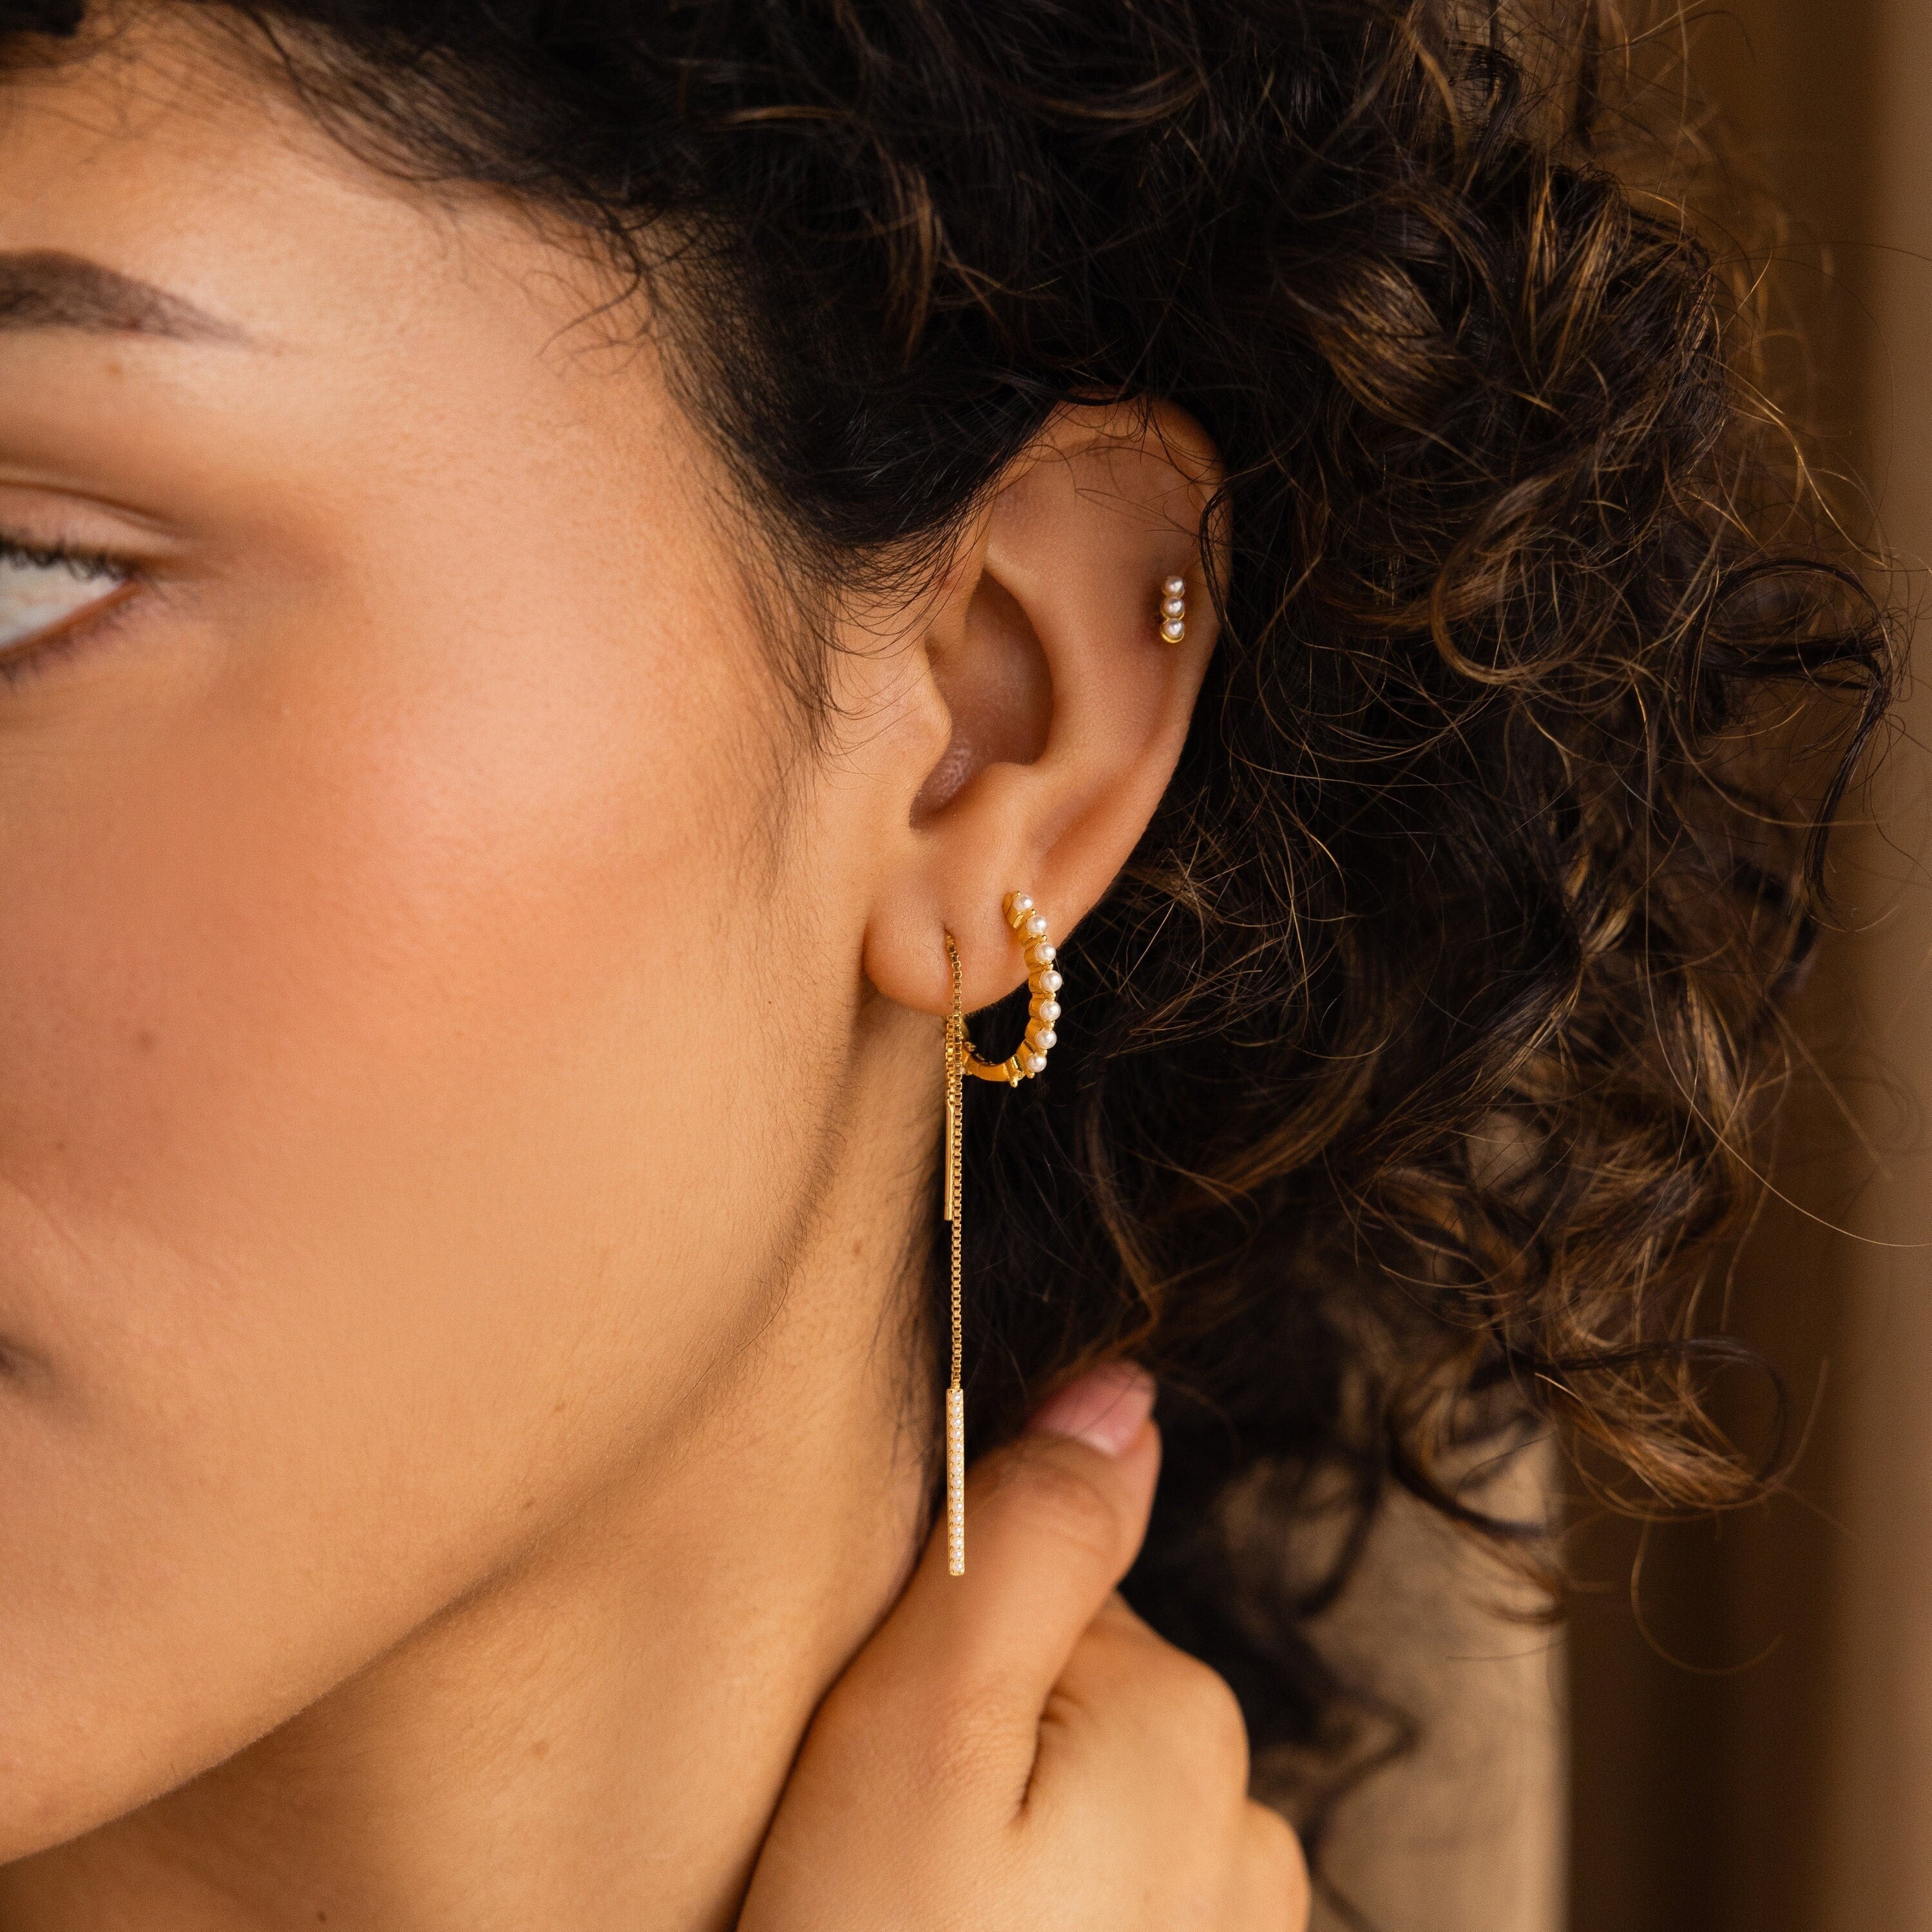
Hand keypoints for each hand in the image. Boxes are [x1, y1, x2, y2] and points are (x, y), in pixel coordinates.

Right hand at [739, 1363, 1309, 1931]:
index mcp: (1183, 1716)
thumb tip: (1121, 1389)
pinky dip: (1041, 1919)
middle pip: (1070, 1697)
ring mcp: (1238, 1928)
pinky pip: (1106, 1905)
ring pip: (1083, 1809)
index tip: (871, 1751)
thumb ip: (1019, 1549)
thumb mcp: (913, 1740)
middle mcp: (1248, 1817)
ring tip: (915, 1920)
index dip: (932, 1654)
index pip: (1040, 1592)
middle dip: (976, 1751)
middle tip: (877, 1857)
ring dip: (1006, 1847)